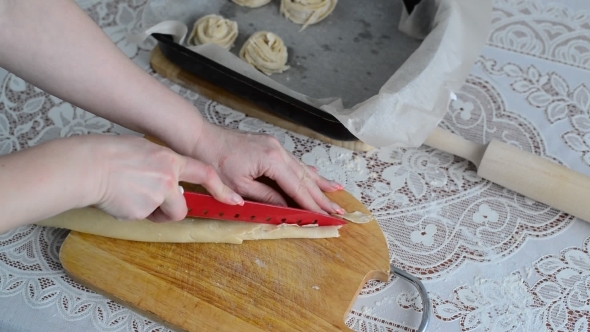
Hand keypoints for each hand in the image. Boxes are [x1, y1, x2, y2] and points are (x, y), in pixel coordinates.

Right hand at [88, 135, 242, 221]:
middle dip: (171, 210)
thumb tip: (169, 182)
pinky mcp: (142, 211)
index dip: (220, 188)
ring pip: (163, 214)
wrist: (88, 166)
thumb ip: (162, 166)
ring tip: (130, 197)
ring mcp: (157, 195)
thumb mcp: (144, 151)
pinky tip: (120, 200)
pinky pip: (143, 218)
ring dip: (152, 213)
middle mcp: (168, 178)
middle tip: (155, 204)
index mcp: (169, 159)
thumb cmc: (109, 155)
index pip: (204, 173)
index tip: (234, 200)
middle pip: (182, 205)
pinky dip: (134, 213)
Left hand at [191, 122, 344, 214]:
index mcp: (272, 159)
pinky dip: (305, 172)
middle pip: (304, 177)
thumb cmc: (215, 162)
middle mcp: (278, 150)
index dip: (312, 204)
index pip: (297, 187)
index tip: (326, 216)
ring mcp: (275, 146)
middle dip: (322, 196)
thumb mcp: (239, 186)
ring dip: (318, 183)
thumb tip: (286, 208)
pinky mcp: (270, 146)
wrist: (201, 138)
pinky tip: (316, 176)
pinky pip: (292, 162)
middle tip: (338, 210)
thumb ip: (266, 197)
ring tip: (336, 192)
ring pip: (301, 168)